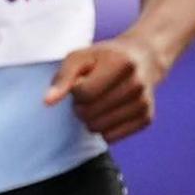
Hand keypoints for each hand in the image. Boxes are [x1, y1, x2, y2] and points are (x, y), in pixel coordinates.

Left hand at [45, 36, 166, 141]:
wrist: (143, 59)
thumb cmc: (104, 58)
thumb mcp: (79, 58)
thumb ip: (62, 78)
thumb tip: (48, 102)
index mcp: (122, 63)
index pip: (84, 93)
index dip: (75, 90)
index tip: (81, 81)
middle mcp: (137, 83)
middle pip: (90, 113)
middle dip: (80, 106)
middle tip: (89, 93)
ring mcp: (144, 102)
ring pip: (99, 128)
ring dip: (90, 118)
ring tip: (98, 102)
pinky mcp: (147, 118)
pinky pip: (111, 137)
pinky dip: (103, 129)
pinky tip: (108, 112)